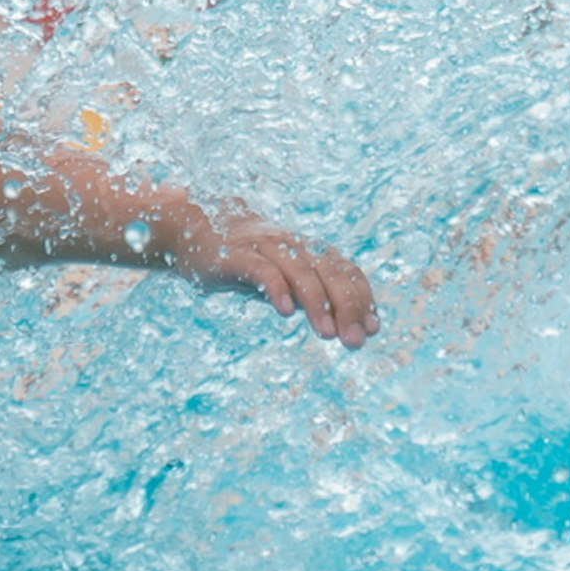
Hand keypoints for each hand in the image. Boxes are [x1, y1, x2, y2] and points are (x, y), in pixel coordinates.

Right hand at [159, 206, 377, 348]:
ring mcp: (265, 247)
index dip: (362, 299)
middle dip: (347, 306)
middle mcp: (293, 245)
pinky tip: (285, 312)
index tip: (372, 329)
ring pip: (299, 271)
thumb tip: (341, 326)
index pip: (345, 271)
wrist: (196, 229)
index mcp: (308, 250)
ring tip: (328, 334)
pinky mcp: (236, 255)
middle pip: (329, 272)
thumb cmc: (248, 261)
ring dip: (317, 303)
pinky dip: (276, 288)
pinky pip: (261, 269)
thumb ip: (309, 298)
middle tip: (355, 341)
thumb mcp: (282, 280)